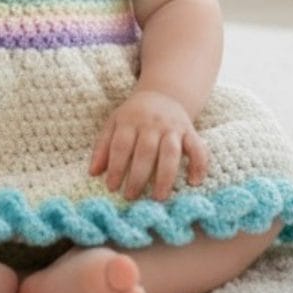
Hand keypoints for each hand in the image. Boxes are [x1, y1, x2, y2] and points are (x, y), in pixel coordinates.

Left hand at [89, 88, 208, 200]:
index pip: (121, 145)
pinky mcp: (190, 131)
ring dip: (165, 176)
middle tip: (131, 197)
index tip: (112, 188)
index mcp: (130, 120)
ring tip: (158, 198)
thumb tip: (93, 173)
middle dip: (138, 176)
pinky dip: (198, 165)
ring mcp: (172, 127)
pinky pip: (198, 148)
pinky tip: (194, 182)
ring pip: (171, 152)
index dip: (116, 167)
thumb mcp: (114, 123)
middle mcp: (152, 123)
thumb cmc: (134, 115)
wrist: (163, 94)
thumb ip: (103, 146)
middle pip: (145, 151)